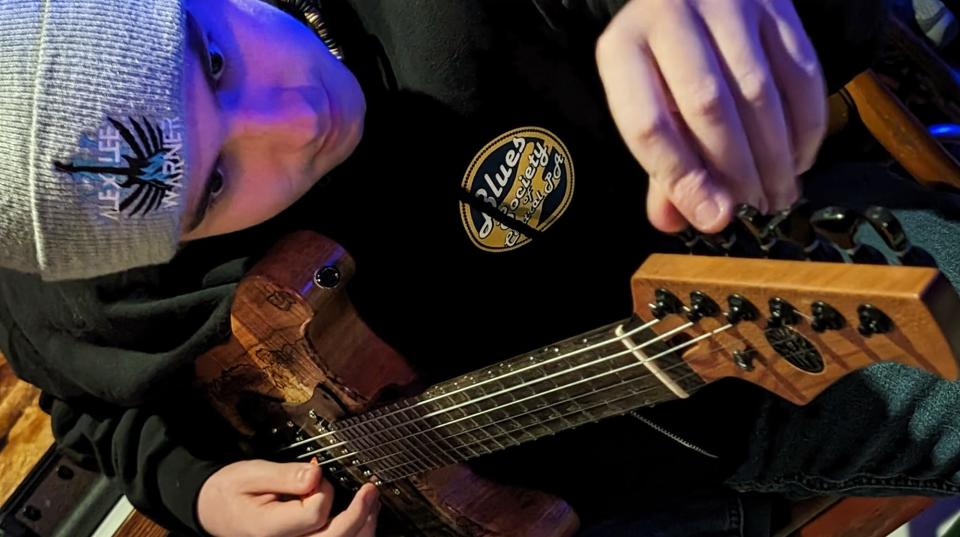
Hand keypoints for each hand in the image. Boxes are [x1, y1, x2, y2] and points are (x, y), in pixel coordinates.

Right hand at [197, 460, 378, 536]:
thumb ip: (284, 475)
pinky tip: (362, 517)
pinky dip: (354, 533)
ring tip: (371, 502)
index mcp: (268, 528)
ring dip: (362, 526)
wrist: (214, 511)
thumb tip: (316, 474)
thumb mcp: (251, 473)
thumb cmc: (231, 492)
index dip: (324, 491)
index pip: (313, 515)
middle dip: (359, 515)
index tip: (318, 474)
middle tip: (370, 490)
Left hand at [596, 0, 826, 232]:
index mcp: (624, 48)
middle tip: (754, 209)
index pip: (649, 123)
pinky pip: (801, 71)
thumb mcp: (648, 98)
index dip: (682, 177)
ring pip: (759, 92)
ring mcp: (728, 3)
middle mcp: (671, 15)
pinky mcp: (776, 4)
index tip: (713, 216)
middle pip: (708, 107)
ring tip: (779, 195)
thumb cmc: (666, 58)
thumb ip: (661, 160)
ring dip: (775, 156)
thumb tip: (676, 221)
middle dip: (736, 171)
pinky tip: (799, 159)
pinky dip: (806, 124)